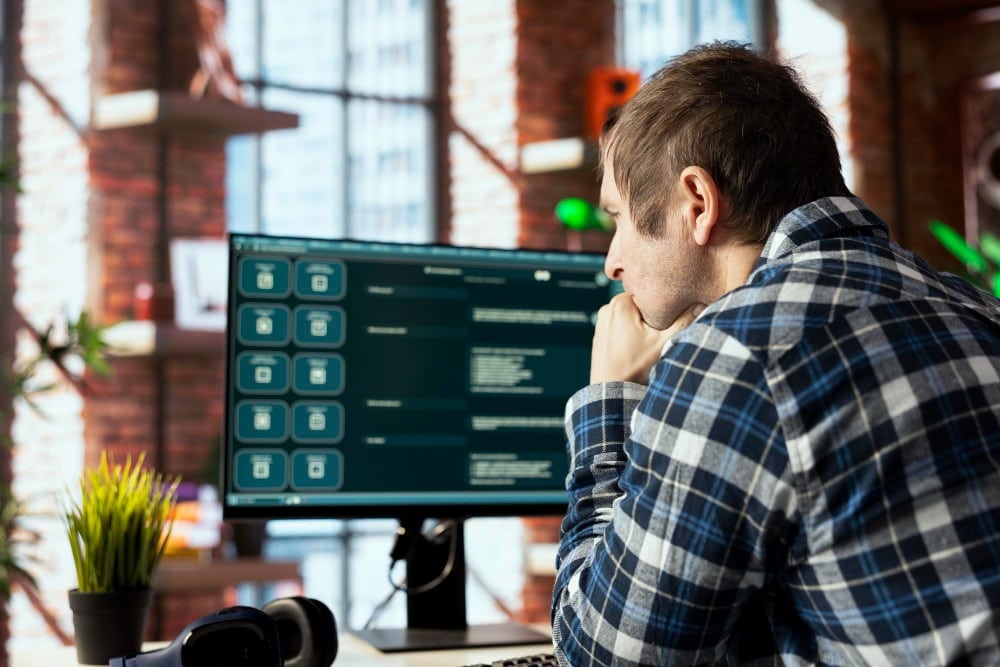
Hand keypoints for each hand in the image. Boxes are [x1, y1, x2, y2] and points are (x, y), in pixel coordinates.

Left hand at [590, 294, 704, 383]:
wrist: (612, 395)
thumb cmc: (636, 368)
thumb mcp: (665, 342)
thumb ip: (685, 320)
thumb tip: (701, 304)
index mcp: (620, 303)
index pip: (650, 296)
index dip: (663, 310)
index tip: (667, 326)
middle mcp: (606, 309)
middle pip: (641, 308)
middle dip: (653, 321)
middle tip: (658, 340)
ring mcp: (601, 324)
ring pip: (633, 320)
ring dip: (643, 331)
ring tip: (646, 349)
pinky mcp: (600, 337)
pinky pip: (622, 331)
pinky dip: (631, 340)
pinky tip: (636, 354)